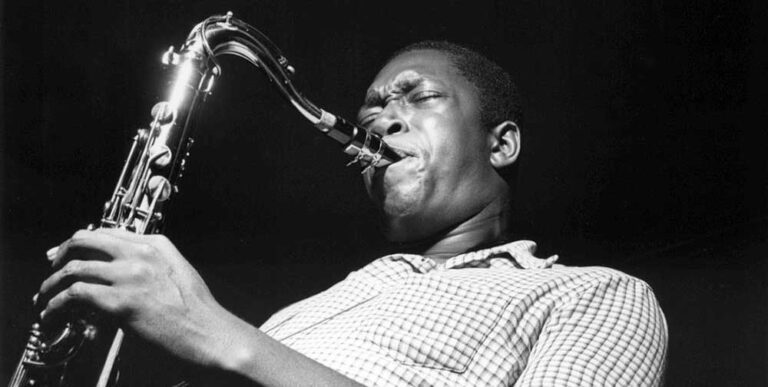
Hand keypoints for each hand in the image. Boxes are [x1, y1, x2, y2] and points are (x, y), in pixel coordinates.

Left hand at [37, 228, 237, 367]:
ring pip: (75, 267)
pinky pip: (75, 295)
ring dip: (52, 283)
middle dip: (61, 253)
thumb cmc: (199, 313)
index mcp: (157, 244)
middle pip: (86, 240)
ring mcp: (130, 275)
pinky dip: (56, 304)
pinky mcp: (120, 300)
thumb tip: (120, 275)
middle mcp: (141, 253)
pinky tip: (53, 312)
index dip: (82, 241)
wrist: (211, 334)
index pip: (108, 232)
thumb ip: (151, 267)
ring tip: (45, 296)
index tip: (69, 251)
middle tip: (52, 268)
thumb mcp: (178, 275)